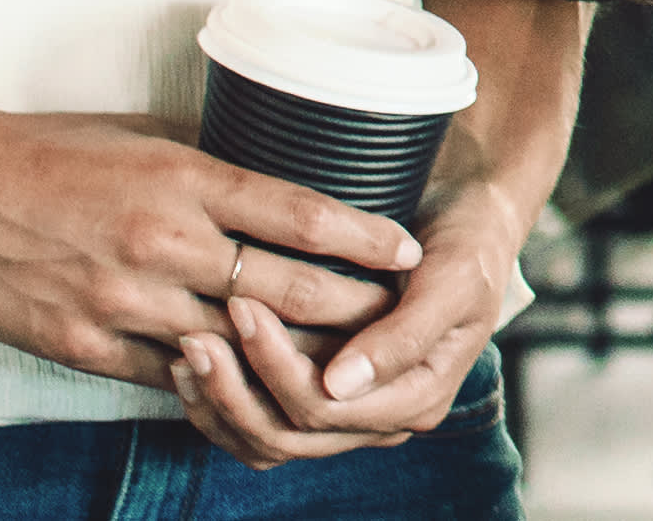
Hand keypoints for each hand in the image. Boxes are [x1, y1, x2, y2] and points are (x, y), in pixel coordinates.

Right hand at [0, 102, 411, 389]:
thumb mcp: (134, 135)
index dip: (362, 237)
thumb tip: (271, 170)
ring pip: (238, 346)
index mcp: (180, 178)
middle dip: (355, 309)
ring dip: (298, 358)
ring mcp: (126, 303)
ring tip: (350, 366)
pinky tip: (260, 391)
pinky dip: (222, 384)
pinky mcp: (89, 348)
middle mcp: (163, 243)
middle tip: (405, 318)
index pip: (296, 211)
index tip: (408, 249)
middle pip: (285, 290)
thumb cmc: (43, 150)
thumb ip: (204, 161)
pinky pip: (175, 380)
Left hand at [167, 159, 533, 466]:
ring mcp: (347, 410)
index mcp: (416, 398)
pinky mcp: (319, 391)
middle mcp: (379, 417)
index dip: (277, 366)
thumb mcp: (452, 279)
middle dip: (236, 388)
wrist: (467, 215)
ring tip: (185, 349)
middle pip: (290, 434)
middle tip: (196, 331)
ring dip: (220, 402)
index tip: (242, 304)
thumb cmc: (466, 241)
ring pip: (267, 438)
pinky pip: (259, 422)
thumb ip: (403, 335)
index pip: (328, 409)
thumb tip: (340, 385)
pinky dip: (220, 403)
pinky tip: (187, 364)